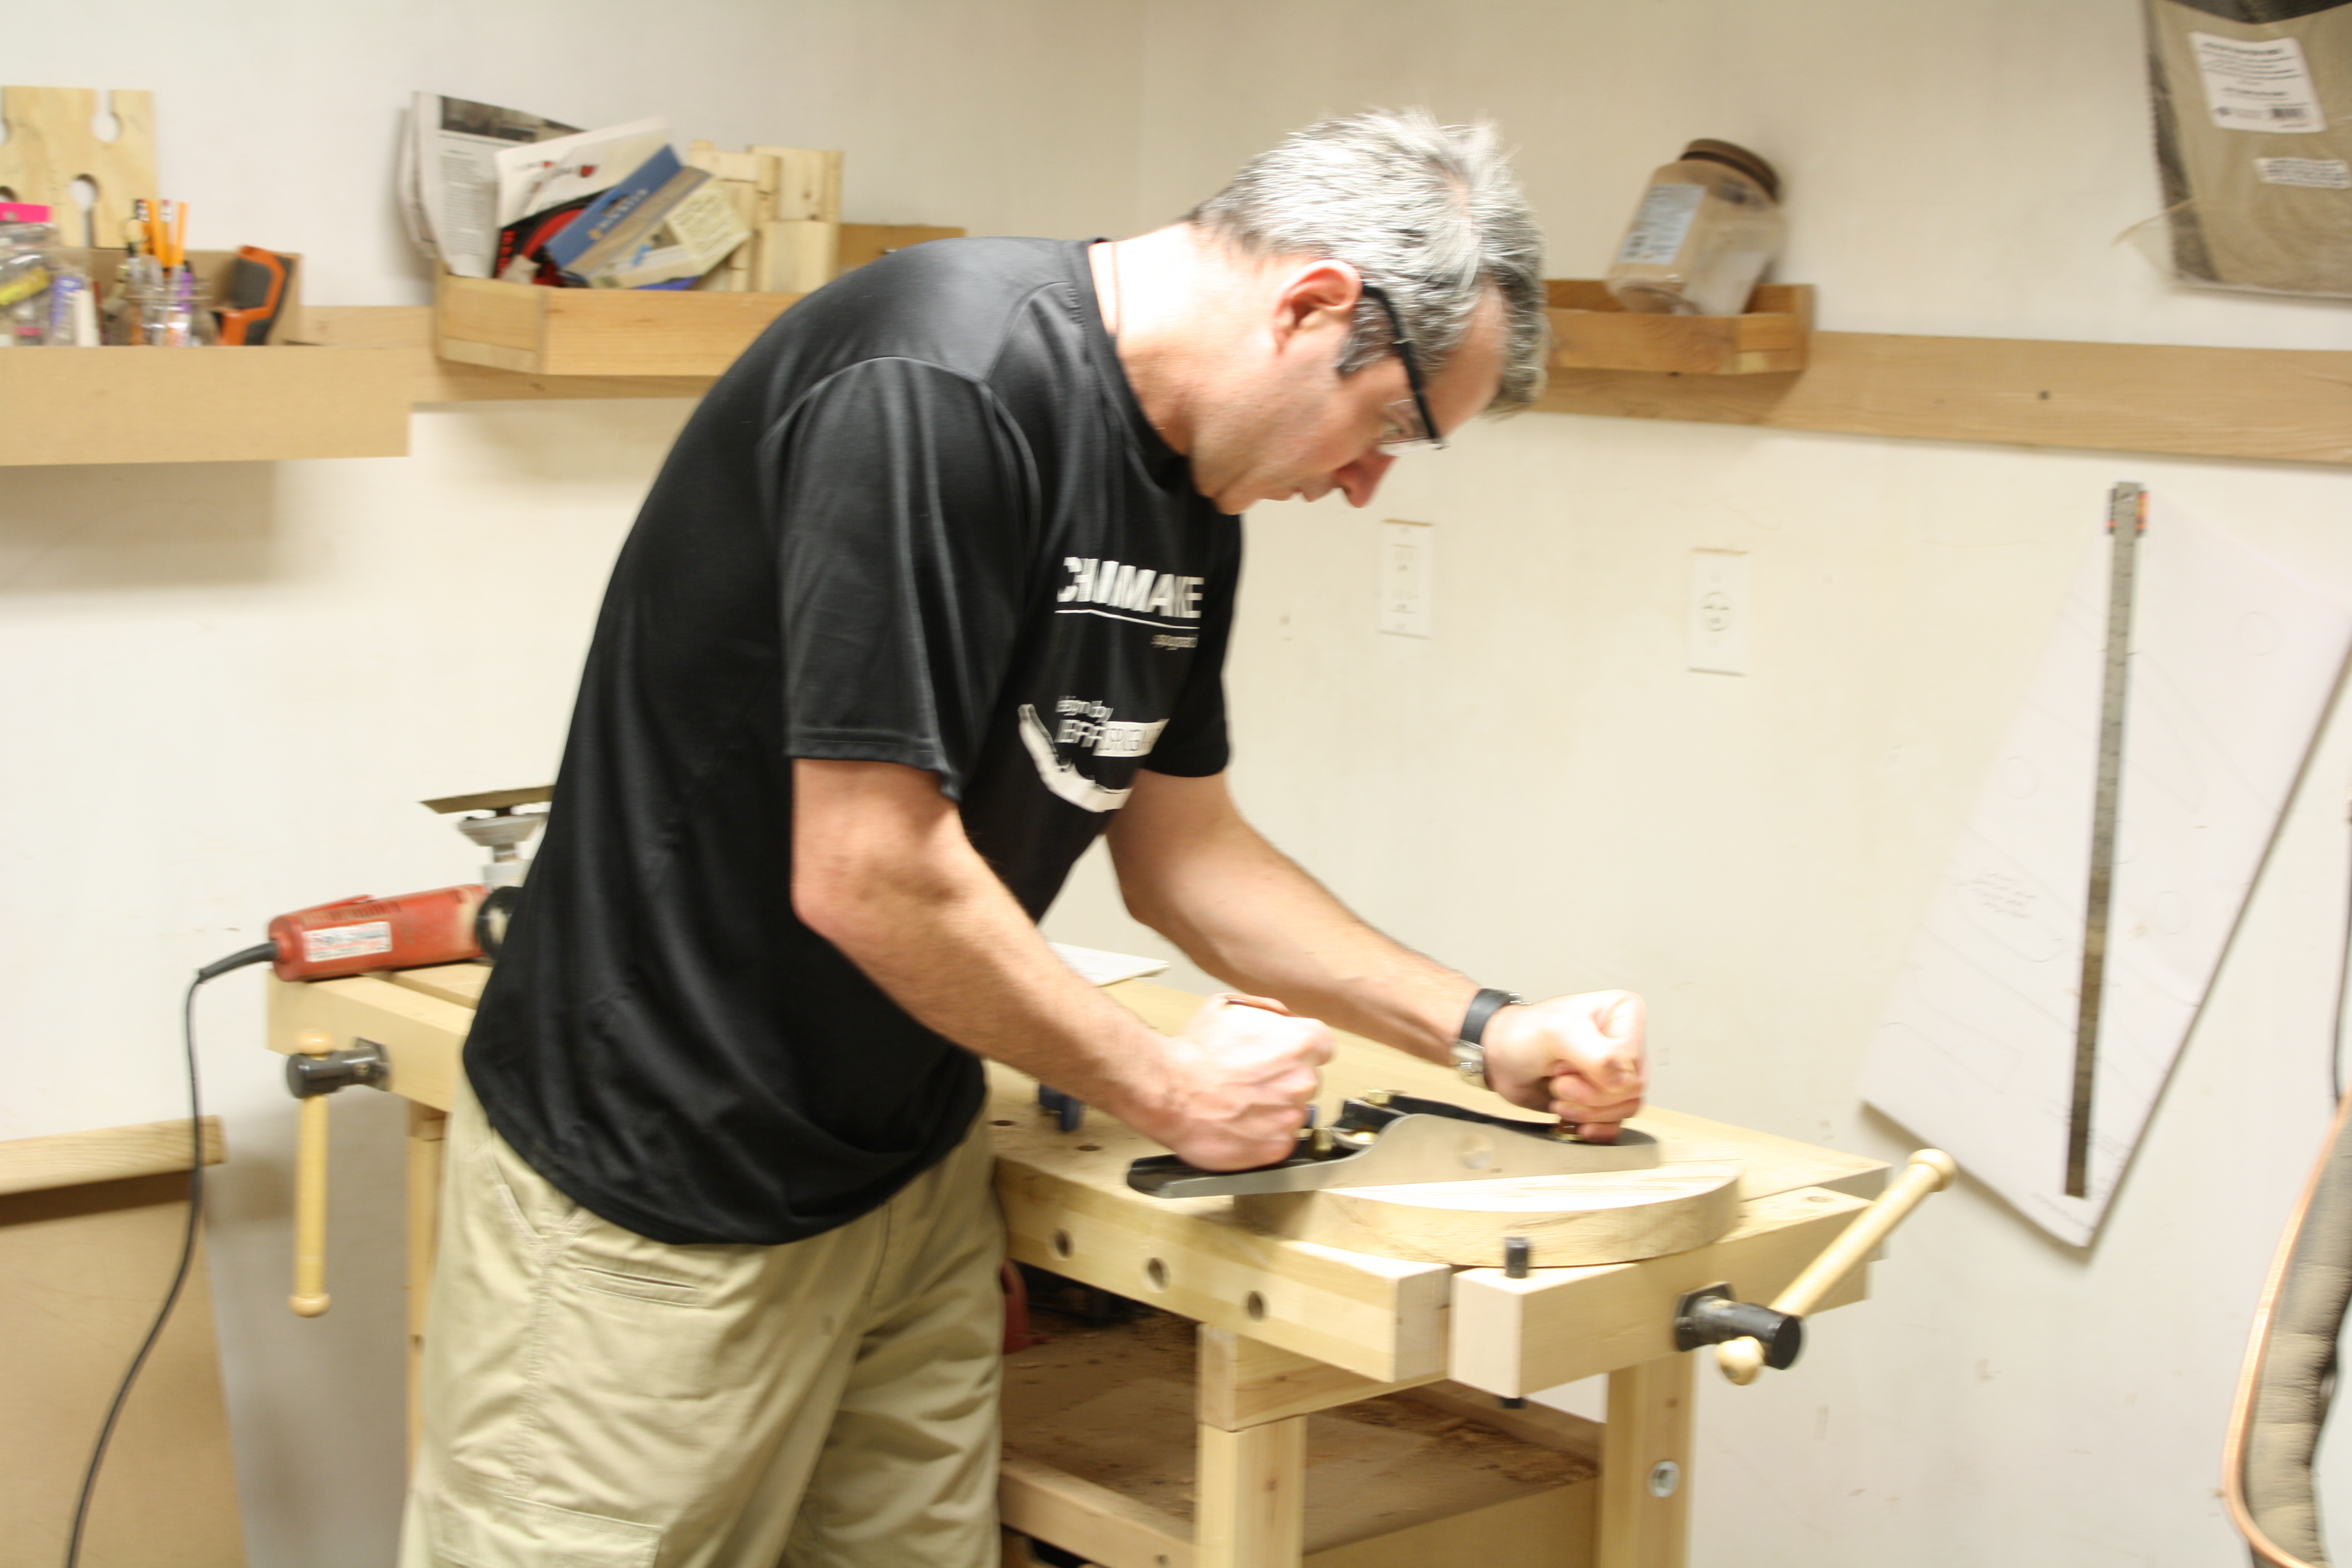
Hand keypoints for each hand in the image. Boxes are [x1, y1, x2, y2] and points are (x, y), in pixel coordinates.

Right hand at [1140, 992, 1333, 1170]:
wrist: (1167, 1090)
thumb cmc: (1192, 1052)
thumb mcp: (1227, 1007)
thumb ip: (1265, 1010)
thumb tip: (1283, 1019)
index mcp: (1299, 1042)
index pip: (1322, 1046)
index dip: (1298, 1050)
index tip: (1282, 1058)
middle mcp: (1302, 1079)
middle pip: (1307, 1080)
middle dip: (1284, 1080)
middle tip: (1251, 1081)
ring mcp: (1291, 1116)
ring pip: (1294, 1111)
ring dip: (1274, 1109)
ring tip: (1240, 1104)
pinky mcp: (1277, 1148)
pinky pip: (1282, 1141)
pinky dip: (1264, 1136)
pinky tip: (1240, 1124)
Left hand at [1479, 990, 1645, 1140]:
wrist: (1500, 1057)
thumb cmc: (1524, 1035)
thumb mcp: (1557, 1033)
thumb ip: (1597, 1055)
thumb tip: (1625, 1084)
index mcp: (1625, 1013)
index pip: (1631, 1062)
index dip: (1596, 1074)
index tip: (1561, 1065)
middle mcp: (1627, 1041)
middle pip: (1630, 1089)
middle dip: (1588, 1096)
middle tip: (1557, 1084)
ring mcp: (1618, 1071)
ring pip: (1625, 1109)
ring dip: (1588, 1112)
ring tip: (1558, 1098)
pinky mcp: (1606, 1096)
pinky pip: (1618, 1122)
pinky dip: (1595, 1128)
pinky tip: (1574, 1123)